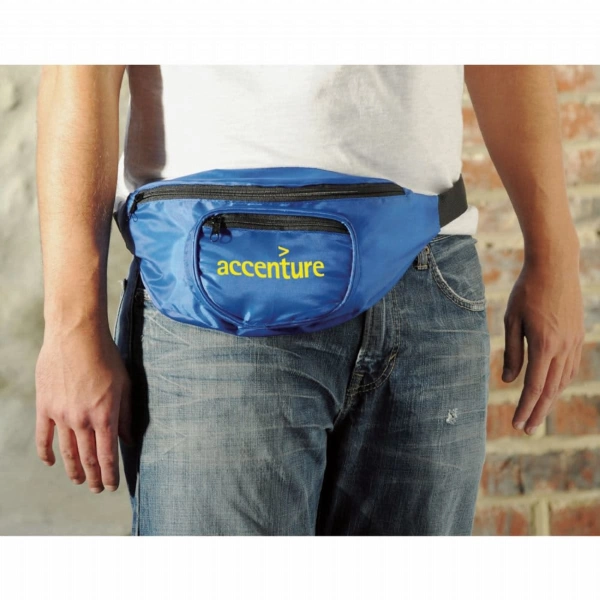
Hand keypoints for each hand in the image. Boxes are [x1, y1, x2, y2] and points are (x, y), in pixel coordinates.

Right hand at [35, 323, 131, 492]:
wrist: (76, 336)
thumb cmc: (106, 357)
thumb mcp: (124, 385)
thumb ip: (125, 415)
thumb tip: (128, 439)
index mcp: (105, 416)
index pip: (107, 456)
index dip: (109, 475)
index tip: (112, 487)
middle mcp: (82, 421)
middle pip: (87, 458)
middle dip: (93, 477)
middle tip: (96, 489)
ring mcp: (61, 415)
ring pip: (66, 452)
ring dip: (73, 470)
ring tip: (78, 481)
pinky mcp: (44, 407)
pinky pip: (43, 436)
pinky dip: (46, 452)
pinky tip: (50, 463)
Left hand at [502, 253, 583, 434]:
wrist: (555, 266)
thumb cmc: (527, 291)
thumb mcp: (512, 321)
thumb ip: (512, 352)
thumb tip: (509, 380)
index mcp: (545, 345)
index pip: (534, 386)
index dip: (525, 408)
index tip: (516, 424)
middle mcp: (563, 348)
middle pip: (551, 389)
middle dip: (538, 412)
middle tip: (526, 430)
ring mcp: (574, 342)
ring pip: (563, 380)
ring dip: (549, 399)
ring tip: (537, 414)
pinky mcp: (578, 336)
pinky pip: (570, 367)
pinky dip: (559, 382)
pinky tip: (551, 387)